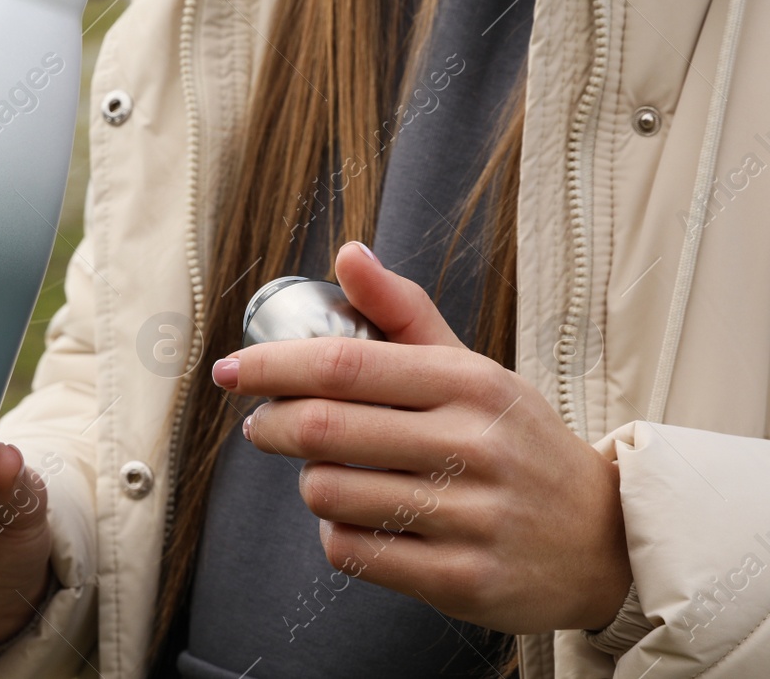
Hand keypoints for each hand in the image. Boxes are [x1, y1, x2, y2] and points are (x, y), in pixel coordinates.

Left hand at [212, 242, 631, 633]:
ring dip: (311, 484)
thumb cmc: (517, 444)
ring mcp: (473, 517)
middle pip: (324, 429)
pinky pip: (353, 552)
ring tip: (334, 475)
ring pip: (330, 493)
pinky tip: (362, 521)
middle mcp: (474, 445)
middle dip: (272, 426)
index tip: (229, 370)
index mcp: (470, 383)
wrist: (605, 541)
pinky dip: (338, 535)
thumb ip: (403, 314)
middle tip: (264, 426)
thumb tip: (348, 254)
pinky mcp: (465, 580)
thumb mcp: (473, 370)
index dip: (272, 365)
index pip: (344, 363)